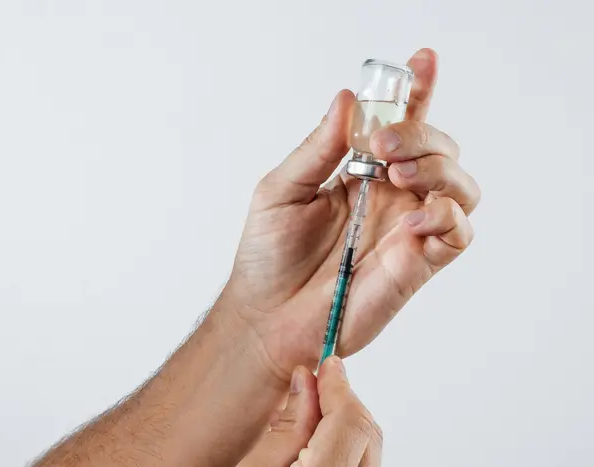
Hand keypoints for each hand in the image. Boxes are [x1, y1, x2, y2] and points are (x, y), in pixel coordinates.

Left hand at [219, 48, 480, 376]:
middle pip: (440, 149)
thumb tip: (349, 99)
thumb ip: (319, 148)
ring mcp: (407, 230)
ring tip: (395, 174)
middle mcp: (390, 197)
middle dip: (421, 134)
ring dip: (438, 169)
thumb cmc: (268, 256)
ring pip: (461, 186)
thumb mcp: (282, 190)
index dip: (416, 92)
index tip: (421, 61)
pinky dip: (445, 215)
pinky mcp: (417, 264)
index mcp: (360, 173)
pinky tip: (410, 218)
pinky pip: (458, 232)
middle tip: (382, 145)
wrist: (266, 317)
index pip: (400, 124)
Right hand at [238, 357, 381, 466]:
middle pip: (367, 431)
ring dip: (342, 426)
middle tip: (312, 386)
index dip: (337, 386)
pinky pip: (361, 462)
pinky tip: (313, 446)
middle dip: (342, 403)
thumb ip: (286, 427)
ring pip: (368, 447)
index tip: (326, 364)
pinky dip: (343, 447)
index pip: (350, 420)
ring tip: (305, 419)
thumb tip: (306, 382)